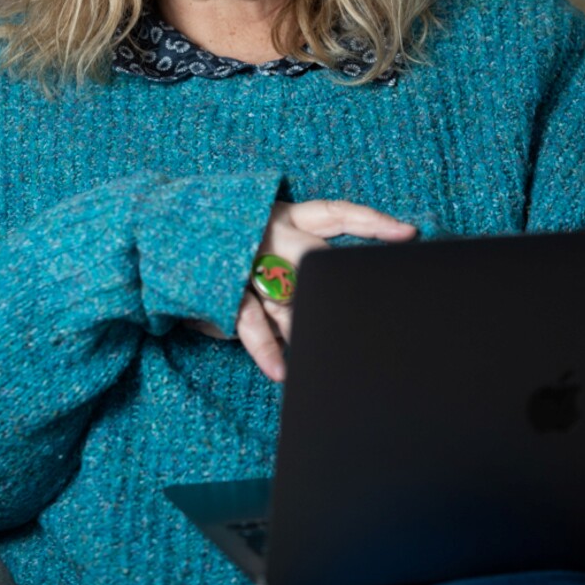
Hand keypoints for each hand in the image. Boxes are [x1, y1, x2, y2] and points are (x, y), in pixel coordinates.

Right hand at [237, 200, 415, 382]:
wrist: (177, 238)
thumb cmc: (240, 245)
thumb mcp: (278, 236)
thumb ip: (313, 251)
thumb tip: (361, 279)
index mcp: (289, 216)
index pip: (337, 214)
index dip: (372, 222)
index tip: (408, 234)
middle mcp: (270, 234)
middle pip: (312, 255)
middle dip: (331, 281)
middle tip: (359, 302)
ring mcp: (246, 261)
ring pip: (286, 295)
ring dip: (305, 325)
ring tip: (323, 351)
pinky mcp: (223, 288)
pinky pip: (250, 321)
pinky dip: (266, 348)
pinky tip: (282, 369)